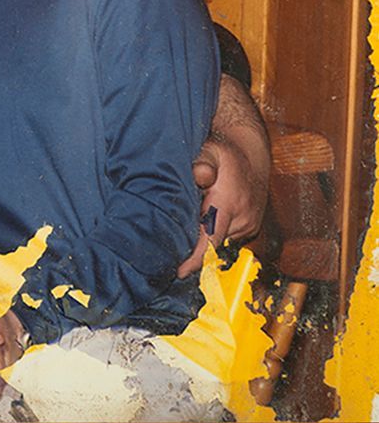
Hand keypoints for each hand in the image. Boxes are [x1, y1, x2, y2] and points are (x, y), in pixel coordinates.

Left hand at [176, 73, 269, 277]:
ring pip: (218, 244)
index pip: (211, 241)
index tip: (178, 272)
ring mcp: (248, 225)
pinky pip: (225, 239)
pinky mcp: (249, 229)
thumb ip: (203, 161)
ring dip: (202, 241)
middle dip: (191, 250)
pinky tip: (201, 224)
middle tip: (168, 248)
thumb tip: (199, 174)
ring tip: (187, 227)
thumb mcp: (212, 150)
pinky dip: (212, 236)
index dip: (194, 260)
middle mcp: (243, 219)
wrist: (252, 155)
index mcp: (230, 203)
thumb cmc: (225, 154)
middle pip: (211, 246)